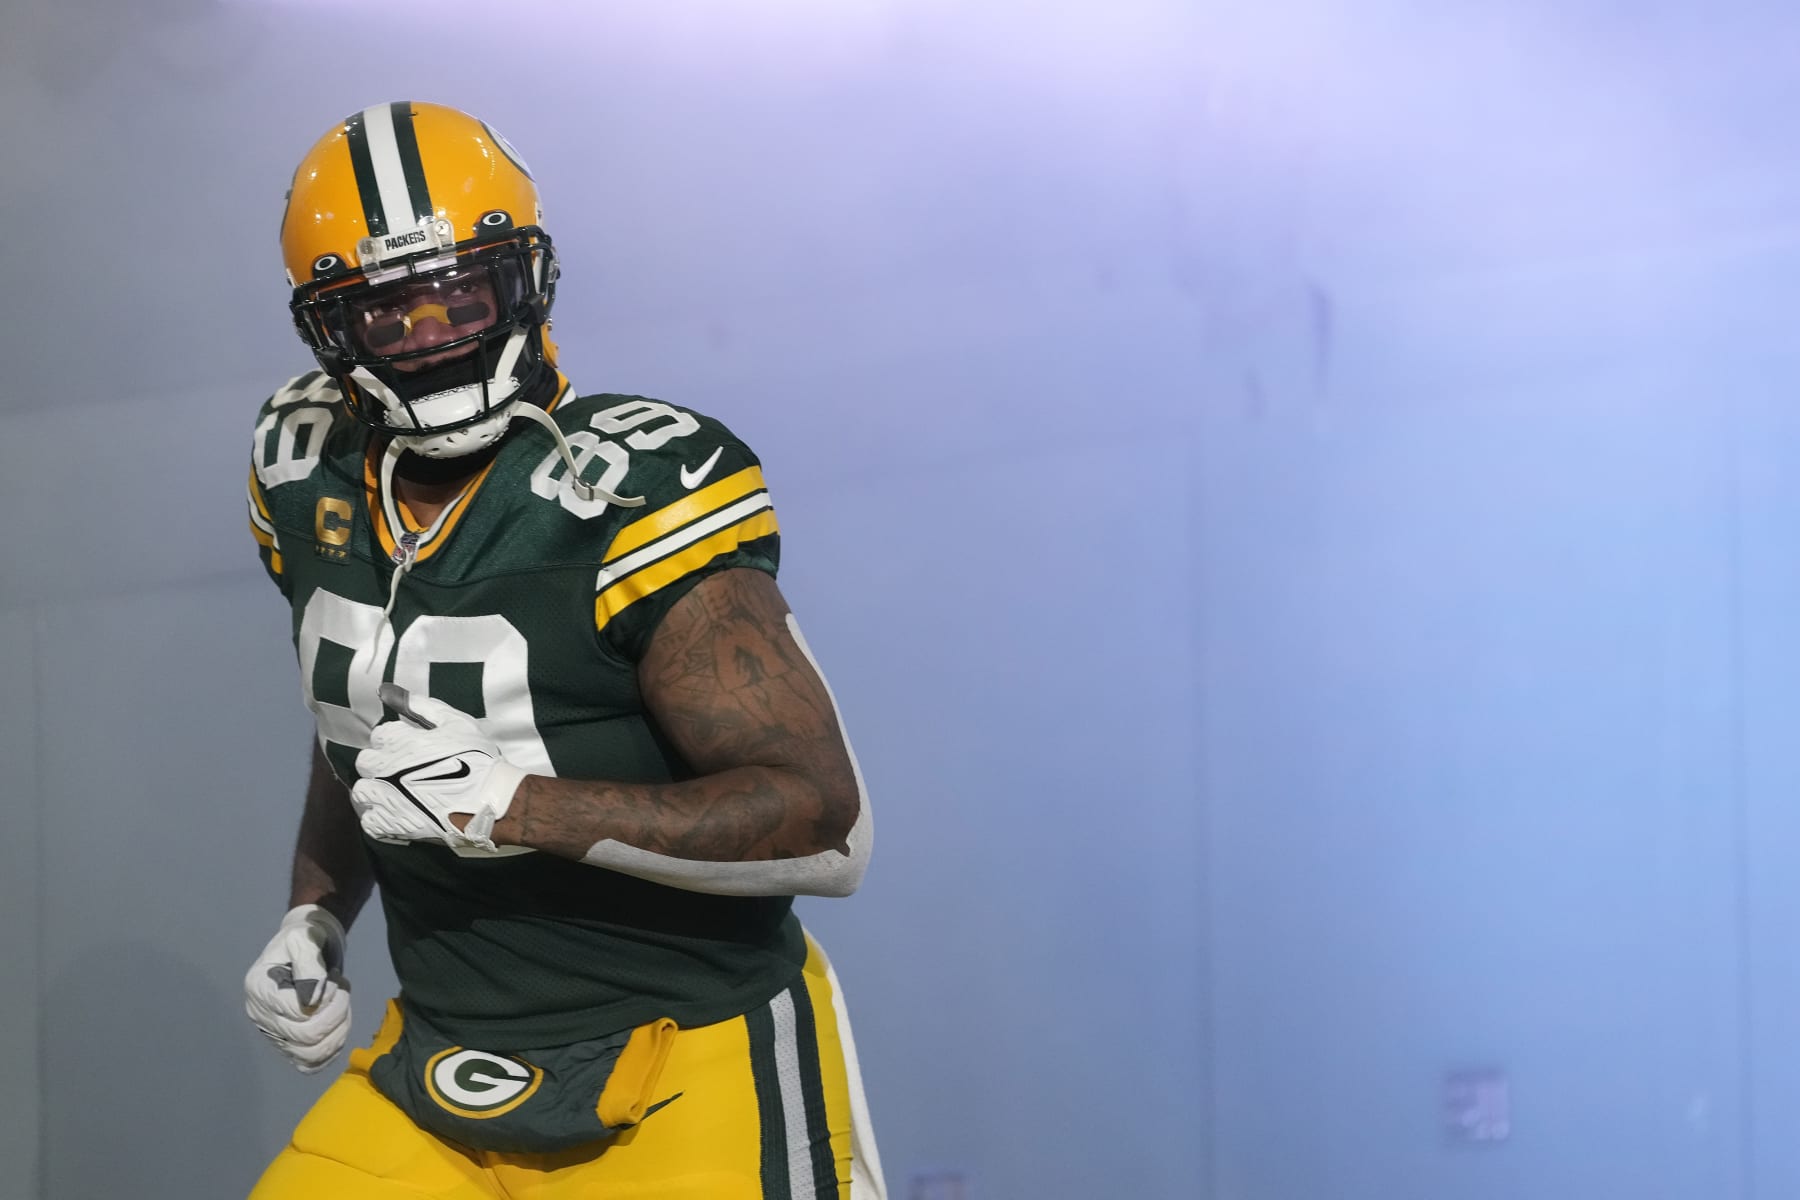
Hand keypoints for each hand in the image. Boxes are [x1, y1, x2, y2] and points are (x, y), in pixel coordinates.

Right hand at [244, 904, 350, 1073]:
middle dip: (336, 1012)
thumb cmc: (305, 938)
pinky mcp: (289, 1044)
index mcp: (259, 989)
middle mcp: (261, 1016)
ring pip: (310, 1055)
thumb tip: (312, 999)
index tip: (331, 976)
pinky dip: (332, 1049)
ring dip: (338, 1032)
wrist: (308, 947)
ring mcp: (274, 1034)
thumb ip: (309, 963)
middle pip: (306, 1037)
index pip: (297, 1012)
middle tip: (343, 989)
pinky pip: (310, 1063)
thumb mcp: (305, 938)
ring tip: (342, 1006)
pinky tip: (340, 1024)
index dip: (325, 997)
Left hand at [351, 693, 528, 852]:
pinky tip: (397, 813)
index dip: (396, 739)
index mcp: (397, 741)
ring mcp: (385, 799)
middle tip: (404, 770)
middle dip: (381, 763)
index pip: (379, 735)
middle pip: (365, 762)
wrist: (489, 800)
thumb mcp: (455, 722)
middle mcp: (384, 769)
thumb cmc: (476, 758)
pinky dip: (379, 817)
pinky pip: (369, 821)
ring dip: (376, 790)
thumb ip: (418, 705)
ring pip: (362, 792)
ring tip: (397, 793)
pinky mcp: (391, 825)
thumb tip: (384, 690)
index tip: (413, 747)